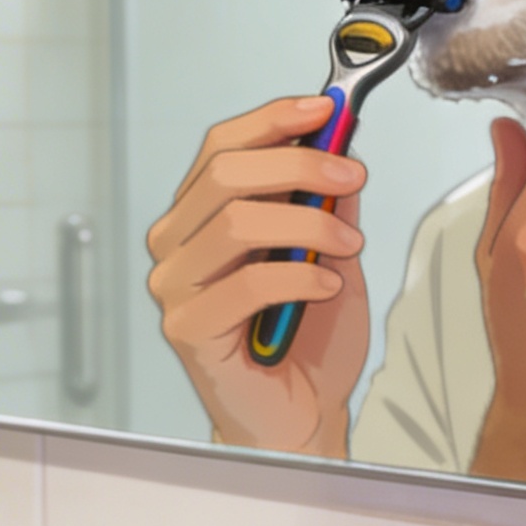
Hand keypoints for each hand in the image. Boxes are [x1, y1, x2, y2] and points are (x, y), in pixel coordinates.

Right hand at [145, 95, 371, 456]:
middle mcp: (176, 243)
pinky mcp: (187, 327)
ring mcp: (175, 285)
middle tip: (351, 176)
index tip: (325, 110)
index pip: (221, 146)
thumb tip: (338, 140)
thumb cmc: (305, 337)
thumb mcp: (328, 251)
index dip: (273, 120)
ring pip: (237, 223)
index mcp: (199, 215)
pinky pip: (246, 283)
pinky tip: (326, 284)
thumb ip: (325, 201)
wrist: (300, 415)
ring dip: (307, 224)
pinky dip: (298, 276)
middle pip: (226, 175)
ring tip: (349, 247)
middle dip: (299, 164)